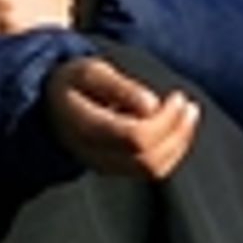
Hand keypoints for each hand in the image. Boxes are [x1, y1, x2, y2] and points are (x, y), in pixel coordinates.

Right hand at [43, 57, 198, 179]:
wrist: (53, 105)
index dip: (165, 120)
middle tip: (189, 105)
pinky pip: (152, 170)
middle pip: (148, 159)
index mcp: (86, 128)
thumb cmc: (75, 83)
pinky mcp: (117, 169)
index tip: (177, 97)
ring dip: (179, 142)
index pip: (135, 137)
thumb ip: (120, 88)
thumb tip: (151, 106)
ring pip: (153, 169)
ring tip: (189, 113)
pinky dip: (172, 150)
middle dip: (177, 132)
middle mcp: (95, 155)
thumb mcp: (92, 72)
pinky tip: (178, 128)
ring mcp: (106, 167)